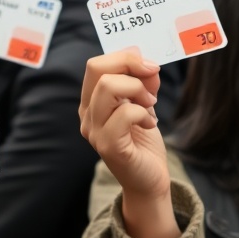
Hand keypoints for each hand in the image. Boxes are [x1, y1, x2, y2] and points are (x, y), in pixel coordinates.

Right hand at [79, 51, 178, 237]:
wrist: (149, 180)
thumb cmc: (144, 142)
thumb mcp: (144, 104)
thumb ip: (143, 83)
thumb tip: (147, 65)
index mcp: (91, 101)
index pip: (96, 64)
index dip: (125, 57)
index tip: (150, 67)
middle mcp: (86, 114)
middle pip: (97, 69)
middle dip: (130, 66)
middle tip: (152, 83)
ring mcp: (94, 130)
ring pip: (108, 87)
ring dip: (138, 90)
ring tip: (150, 105)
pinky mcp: (108, 145)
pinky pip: (125, 113)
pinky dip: (143, 112)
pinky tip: (150, 124)